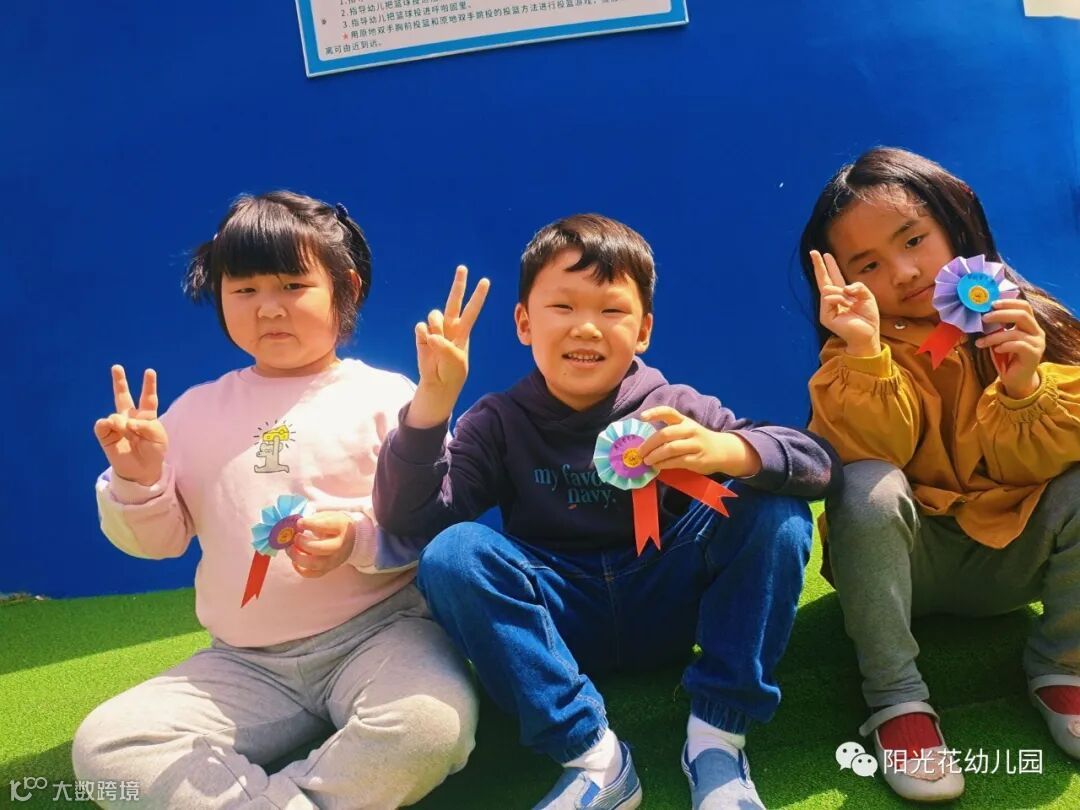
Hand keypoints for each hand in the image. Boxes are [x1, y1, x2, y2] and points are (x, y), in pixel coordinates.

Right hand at [93, 365, 167, 485]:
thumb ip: (146, 426)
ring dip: (122, 423)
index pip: (148, 398)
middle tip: (116, 367)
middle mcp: (130, 417)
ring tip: (128, 432)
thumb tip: (124, 421)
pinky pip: (103, 425)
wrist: (142, 471)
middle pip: (123, 397)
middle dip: (119, 382)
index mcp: (146, 416)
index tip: (149, 371)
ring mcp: (117, 425)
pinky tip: (114, 428)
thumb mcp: (158, 438)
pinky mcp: (105, 435)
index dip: (149, 385)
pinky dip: (110, 425)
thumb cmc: (153, 452)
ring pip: (115, 414)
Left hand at [288, 512, 356, 577]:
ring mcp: (334, 559)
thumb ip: (314, 519)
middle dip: (303, 543)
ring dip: (298, 557)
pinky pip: (313, 574)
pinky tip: (295, 561)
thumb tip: (297, 525)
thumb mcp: (329, 516)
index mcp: (341, 527)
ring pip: (315, 564)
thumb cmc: (336, 525)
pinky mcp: (328, 568)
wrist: (352, 538)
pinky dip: (301, 569)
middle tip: (295, 537)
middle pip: (321, 548)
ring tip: (290, 549)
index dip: (309, 524)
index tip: (299, 523)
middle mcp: (339, 545)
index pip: (325, 525)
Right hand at [407, 265, 489, 427]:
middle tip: (463, 268)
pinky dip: (423, 335)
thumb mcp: (455, 362)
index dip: (478, 296)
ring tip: (437, 342)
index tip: (485, 281)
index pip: (472, 310)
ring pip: (434, 316)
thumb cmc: (452, 372)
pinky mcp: (422, 335)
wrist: (437, 384)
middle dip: (458, 284)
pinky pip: (421, 328)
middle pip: (453, 301)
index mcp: (463, 331)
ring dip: (435, 326)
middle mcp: (450, 326)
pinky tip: (426, 344)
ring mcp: (435, 330)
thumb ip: (445, 347)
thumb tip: (431, 333)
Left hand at [638, 406, 761, 477]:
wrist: (722, 451)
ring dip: (655, 455)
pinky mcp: (697, 459)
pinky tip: (657, 466)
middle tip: (639, 452)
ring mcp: (695, 444)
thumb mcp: (687, 430)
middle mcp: (690, 430)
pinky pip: (677, 461)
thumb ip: (669, 433)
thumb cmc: (698, 440)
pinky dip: (664, 464)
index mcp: (684, 420)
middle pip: (665, 434)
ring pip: (670, 448)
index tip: (641, 417)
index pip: (668, 412)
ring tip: (646, 461)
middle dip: (649, 444)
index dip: (654, 413)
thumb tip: (645, 444)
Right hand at [810, 250, 880, 355]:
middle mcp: (833, 300)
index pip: (833, 278)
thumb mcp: (867, 296)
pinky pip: (828, 298)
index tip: (824, 254)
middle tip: (813, 252)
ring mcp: (827, 308)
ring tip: (851, 303)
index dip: (829, 266)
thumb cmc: (868, 317)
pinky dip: (839, 299)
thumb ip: (858, 286)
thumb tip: (844, 288)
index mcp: (843, 295)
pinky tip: (846, 306)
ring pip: (827, 289)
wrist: (868, 334)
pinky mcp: (825, 316)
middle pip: (823, 280)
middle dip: (819, 265)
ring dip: (841, 293)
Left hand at [976, 298, 1044, 397]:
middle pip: (1022, 315)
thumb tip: (981, 314)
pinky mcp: (1034, 354)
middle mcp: (1037, 332)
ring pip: (1015, 332)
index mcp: (1030, 325)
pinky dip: (1004, 346)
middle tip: (984, 318)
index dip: (1009, 302)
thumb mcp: (1001, 339)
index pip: (1024, 306)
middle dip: (1001, 314)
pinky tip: (995, 350)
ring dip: (994, 336)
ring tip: (980, 342)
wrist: (1016, 380)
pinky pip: (1018, 345)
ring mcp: (1037, 343)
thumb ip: (997, 327)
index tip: (991, 303)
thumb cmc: (1006, 357)